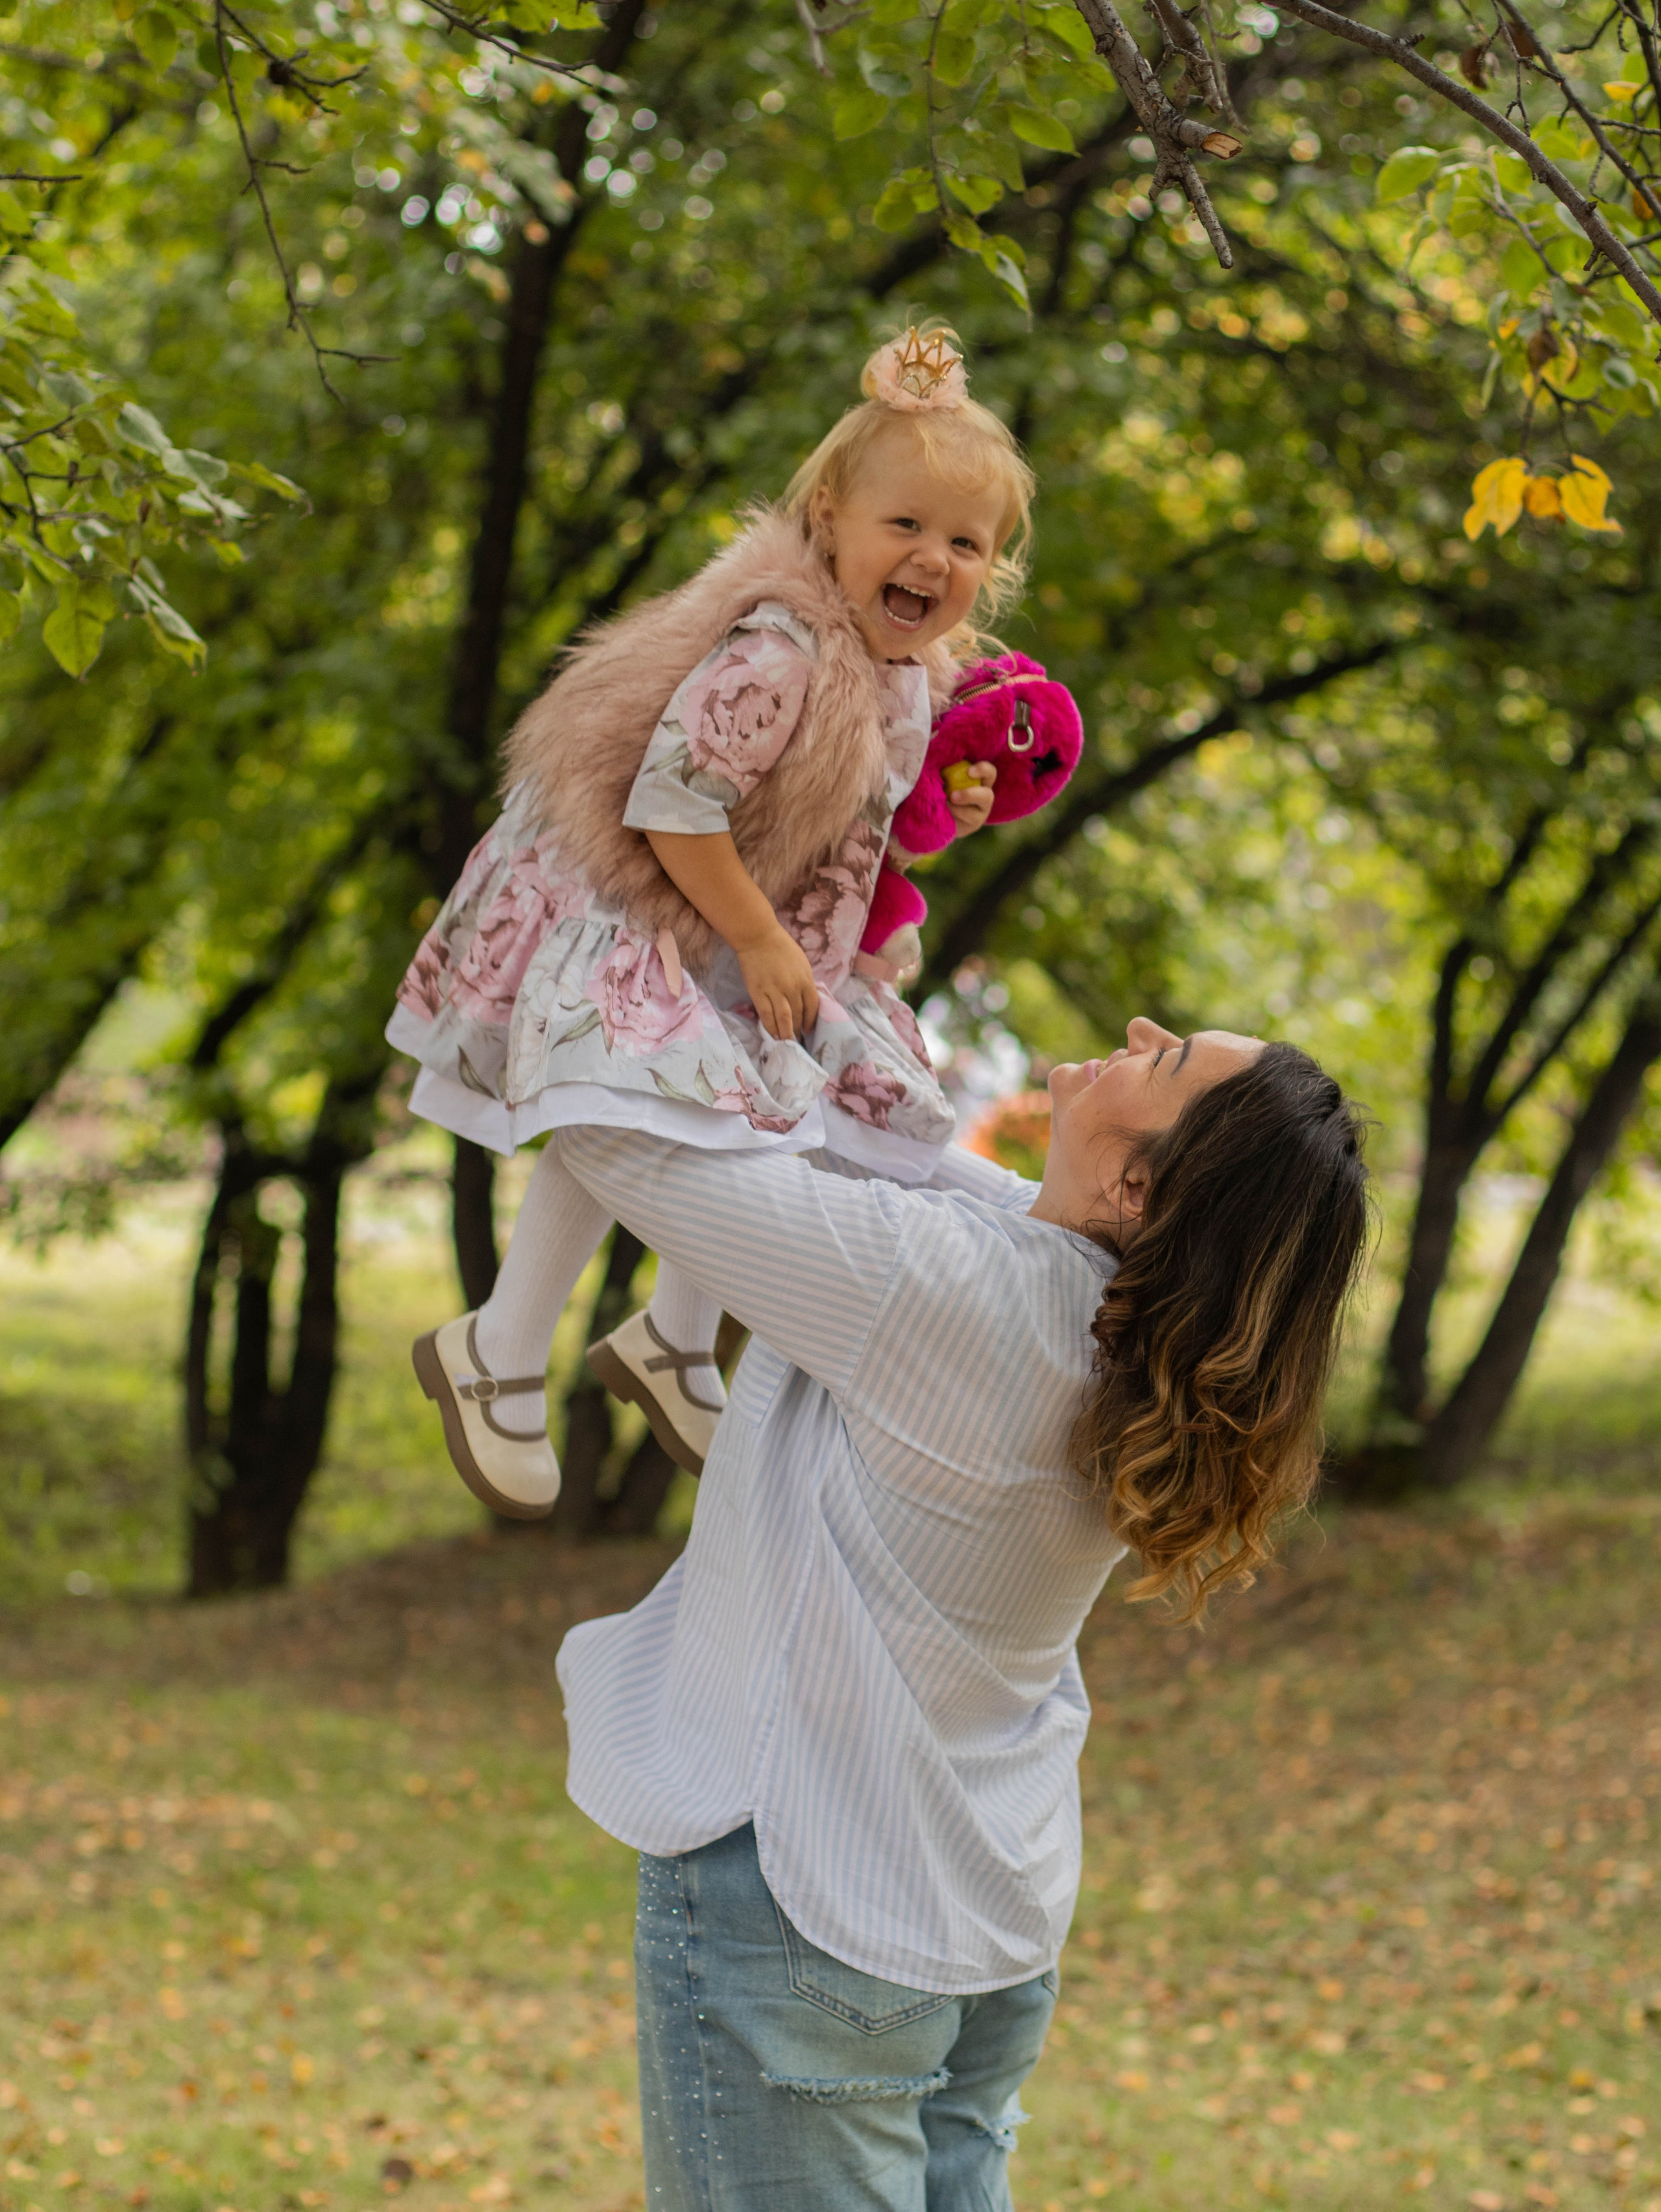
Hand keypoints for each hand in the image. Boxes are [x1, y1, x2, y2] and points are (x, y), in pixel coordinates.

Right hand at [736, 924, 819, 1040]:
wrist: (758, 937)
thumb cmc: (781, 947)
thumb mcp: (801, 962)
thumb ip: (805, 981)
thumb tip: (806, 1000)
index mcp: (805, 979)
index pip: (813, 1007)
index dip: (811, 1021)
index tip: (809, 1029)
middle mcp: (793, 987)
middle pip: (799, 1015)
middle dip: (799, 1030)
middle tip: (797, 1041)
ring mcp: (775, 991)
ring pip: (784, 1019)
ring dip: (786, 1033)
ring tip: (787, 1043)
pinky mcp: (759, 993)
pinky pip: (766, 1015)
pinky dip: (771, 1027)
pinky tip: (773, 1034)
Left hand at [945, 759, 995, 836]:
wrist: (932, 810)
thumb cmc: (939, 786)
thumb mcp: (942, 774)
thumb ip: (946, 766)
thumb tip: (942, 752)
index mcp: (980, 780)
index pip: (990, 773)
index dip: (983, 770)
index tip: (968, 771)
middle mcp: (984, 797)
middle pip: (987, 796)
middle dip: (970, 795)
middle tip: (952, 796)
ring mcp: (980, 814)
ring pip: (973, 814)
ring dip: (955, 810)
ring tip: (942, 805)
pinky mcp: (972, 826)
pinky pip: (963, 824)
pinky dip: (951, 818)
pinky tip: (942, 814)